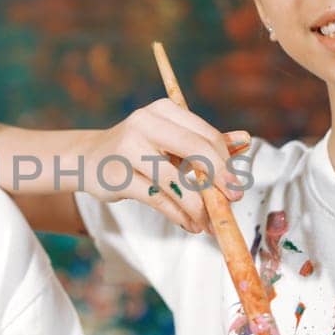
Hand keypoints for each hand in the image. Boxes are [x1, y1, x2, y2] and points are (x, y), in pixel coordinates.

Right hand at [80, 98, 250, 232]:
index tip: (236, 186)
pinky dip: (178, 214)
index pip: (205, 135)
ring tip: (208, 223)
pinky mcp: (118, 176)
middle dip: (218, 180)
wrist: (89, 160)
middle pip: (195, 150)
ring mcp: (129, 148)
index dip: (226, 162)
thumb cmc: (138, 149)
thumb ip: (206, 141)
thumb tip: (245, 140)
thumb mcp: (170, 140)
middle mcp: (145, 123)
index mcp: (164, 111)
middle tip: (231, 202)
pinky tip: (189, 224)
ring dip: (198, 206)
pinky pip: (157, 198)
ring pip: (176, 180)